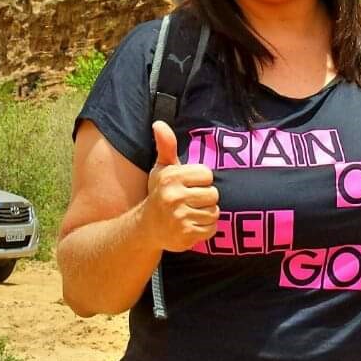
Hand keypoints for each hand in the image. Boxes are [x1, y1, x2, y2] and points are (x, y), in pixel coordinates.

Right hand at [143, 120, 219, 252]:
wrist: (146, 228)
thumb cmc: (159, 193)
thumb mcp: (162, 168)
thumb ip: (166, 146)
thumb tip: (158, 123)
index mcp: (172, 178)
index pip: (207, 175)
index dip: (202, 180)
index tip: (190, 185)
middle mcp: (174, 197)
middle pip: (213, 194)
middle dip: (206, 198)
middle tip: (192, 200)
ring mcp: (180, 219)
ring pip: (214, 212)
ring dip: (207, 214)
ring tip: (192, 212)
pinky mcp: (186, 236)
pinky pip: (212, 229)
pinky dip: (206, 229)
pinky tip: (193, 225)